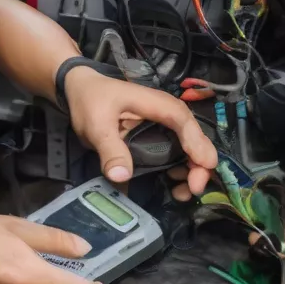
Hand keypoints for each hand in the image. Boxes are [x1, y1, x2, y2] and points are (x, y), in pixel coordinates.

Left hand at [64, 69, 217, 197]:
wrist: (80, 90)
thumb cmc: (91, 100)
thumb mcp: (96, 124)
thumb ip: (110, 149)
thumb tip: (121, 177)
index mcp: (156, 104)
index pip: (183, 121)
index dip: (197, 143)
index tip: (204, 165)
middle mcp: (166, 115)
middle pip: (194, 137)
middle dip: (200, 164)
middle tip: (194, 189)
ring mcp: (164, 127)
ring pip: (189, 148)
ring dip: (192, 170)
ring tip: (183, 193)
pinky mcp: (157, 138)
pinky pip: (176, 153)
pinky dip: (180, 170)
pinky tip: (174, 187)